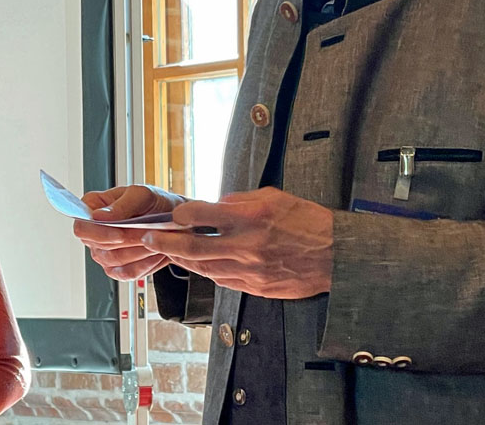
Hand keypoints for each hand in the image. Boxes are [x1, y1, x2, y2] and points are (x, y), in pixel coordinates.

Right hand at [73, 185, 185, 280]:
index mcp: (92, 208)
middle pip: (98, 247)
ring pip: (113, 262)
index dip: (99, 234)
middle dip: (127, 241)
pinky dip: (144, 264)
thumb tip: (98, 217)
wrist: (173, 221)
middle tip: (148, 232)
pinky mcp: (117, 268)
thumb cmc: (154, 203)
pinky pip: (126, 273)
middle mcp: (94, 231)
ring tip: (155, 240)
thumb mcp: (142, 195)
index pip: (81, 227)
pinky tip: (155, 252)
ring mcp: (103, 252)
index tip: (120, 234)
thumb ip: (121, 205)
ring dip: (138, 252)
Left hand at [141, 187, 333, 298]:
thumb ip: (239, 201)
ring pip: (204, 268)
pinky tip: (199, 264)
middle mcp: (247, 245)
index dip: (181, 215)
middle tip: (148, 239)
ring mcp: (250, 270)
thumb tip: (213, 206)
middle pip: (193, 248)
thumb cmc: (307, 222)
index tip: (172, 215)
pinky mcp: (255, 287)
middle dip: (165, 243)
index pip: (201, 215)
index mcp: (251, 217)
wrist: (336, 256)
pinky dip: (207, 271)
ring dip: (182, 259)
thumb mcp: (273, 197)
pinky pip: (222, 280)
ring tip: (168, 251)